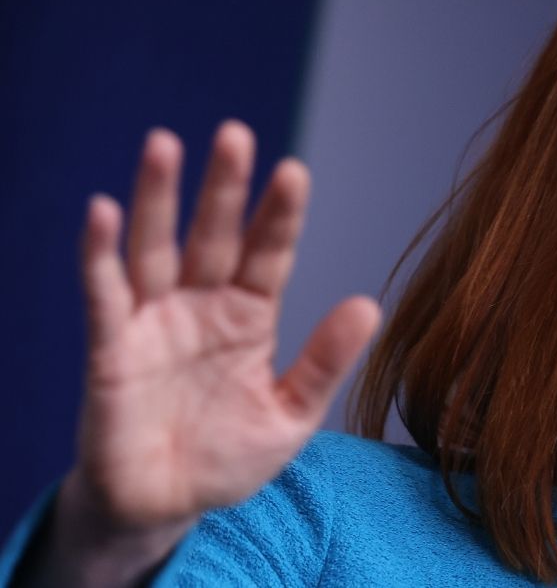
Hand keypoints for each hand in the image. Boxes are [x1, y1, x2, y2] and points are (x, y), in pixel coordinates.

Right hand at [72, 121, 379, 528]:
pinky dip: (100, 255)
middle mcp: (202, 306)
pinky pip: (104, 295)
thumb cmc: (228, 458)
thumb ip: (324, 362)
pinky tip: (104, 212)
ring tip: (164, 144)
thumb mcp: (290, 416)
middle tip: (235, 134)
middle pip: (214, 236)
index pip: (269, 255)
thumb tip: (369, 304)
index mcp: (250, 318)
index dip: (279, 216)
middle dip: (223, 187)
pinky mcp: (111, 348)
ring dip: (156, 197)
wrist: (164, 507)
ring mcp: (155, 322)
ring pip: (155, 248)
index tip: (295, 171)